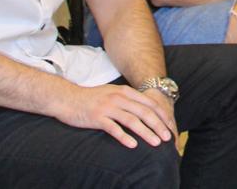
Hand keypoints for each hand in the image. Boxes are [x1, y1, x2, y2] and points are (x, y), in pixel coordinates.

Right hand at [56, 82, 177, 148]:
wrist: (67, 98)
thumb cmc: (91, 98)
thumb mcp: (112, 92)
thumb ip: (128, 98)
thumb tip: (144, 108)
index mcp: (125, 92)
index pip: (149, 103)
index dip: (161, 115)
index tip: (170, 126)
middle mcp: (119, 98)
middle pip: (144, 112)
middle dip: (158, 125)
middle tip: (167, 137)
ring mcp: (108, 107)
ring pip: (132, 121)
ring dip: (146, 132)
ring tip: (156, 143)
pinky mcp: (97, 117)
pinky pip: (114, 128)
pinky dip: (125, 137)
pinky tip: (133, 145)